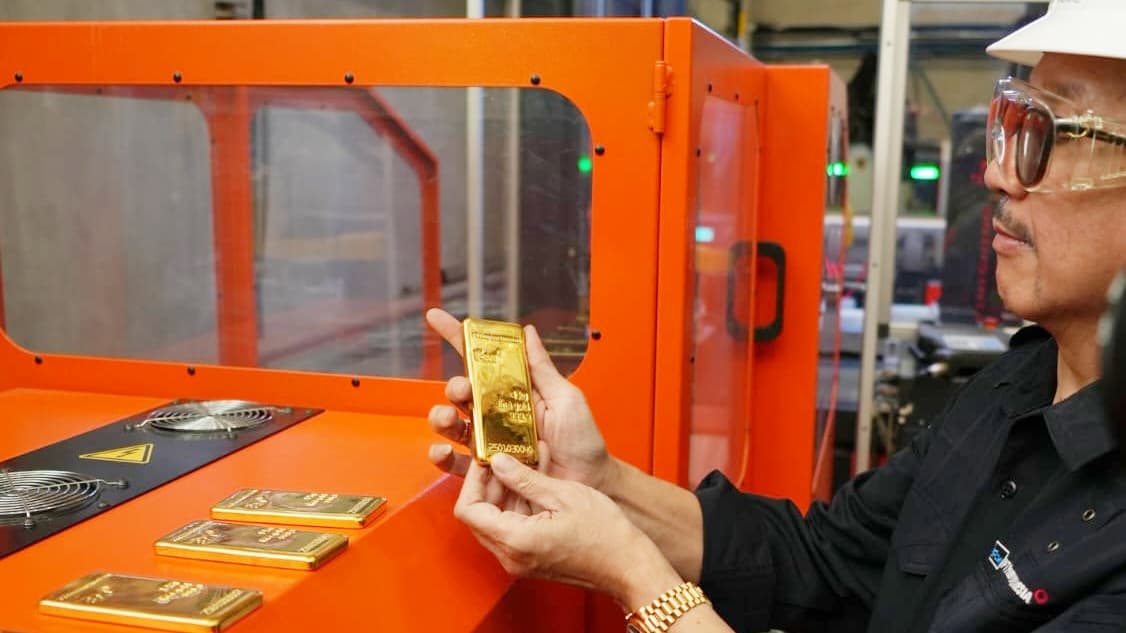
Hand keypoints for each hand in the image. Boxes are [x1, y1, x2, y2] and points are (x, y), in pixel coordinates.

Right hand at [425, 308, 615, 491]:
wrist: (590, 483)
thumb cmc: (583, 443)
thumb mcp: (567, 399)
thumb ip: (543, 369)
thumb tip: (527, 333)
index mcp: (514, 392)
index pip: (483, 360)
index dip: (459, 338)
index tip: (438, 318)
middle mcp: (498, 414)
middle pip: (462, 392)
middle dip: (454, 386)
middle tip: (463, 389)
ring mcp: (490, 443)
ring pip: (453, 425)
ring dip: (441, 417)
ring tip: (447, 418)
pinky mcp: (488, 471)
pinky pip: (457, 464)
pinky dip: (442, 457)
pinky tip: (442, 451)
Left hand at [456, 453, 682, 607]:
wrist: (627, 566)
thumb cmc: (605, 534)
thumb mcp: (563, 494)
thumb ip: (524, 478)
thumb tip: (497, 462)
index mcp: (515, 540)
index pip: (468, 509)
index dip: (473, 480)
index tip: (487, 459)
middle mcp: (511, 556)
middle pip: (477, 516)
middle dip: (487, 484)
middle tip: (505, 459)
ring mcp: (520, 561)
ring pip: (493, 522)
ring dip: (504, 493)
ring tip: (526, 465)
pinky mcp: (530, 559)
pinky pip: (510, 530)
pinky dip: (516, 506)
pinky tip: (536, 484)